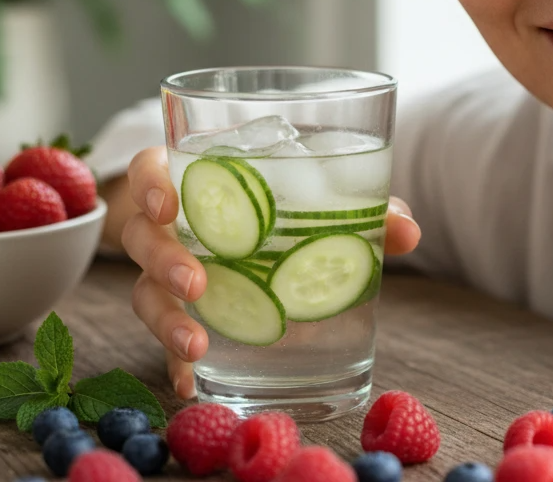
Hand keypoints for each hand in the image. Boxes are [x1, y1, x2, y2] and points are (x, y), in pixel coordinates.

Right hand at [121, 146, 421, 398]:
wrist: (257, 245)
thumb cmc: (282, 206)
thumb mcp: (316, 200)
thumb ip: (360, 209)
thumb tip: (408, 230)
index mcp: (195, 180)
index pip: (152, 170)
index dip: (149, 183)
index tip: (166, 204)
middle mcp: (168, 226)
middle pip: (144, 236)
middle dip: (164, 261)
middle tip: (196, 284)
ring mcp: (164, 274)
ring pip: (144, 293)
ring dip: (166, 322)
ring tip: (197, 347)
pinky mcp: (179, 317)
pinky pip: (164, 343)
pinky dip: (177, 365)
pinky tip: (192, 383)